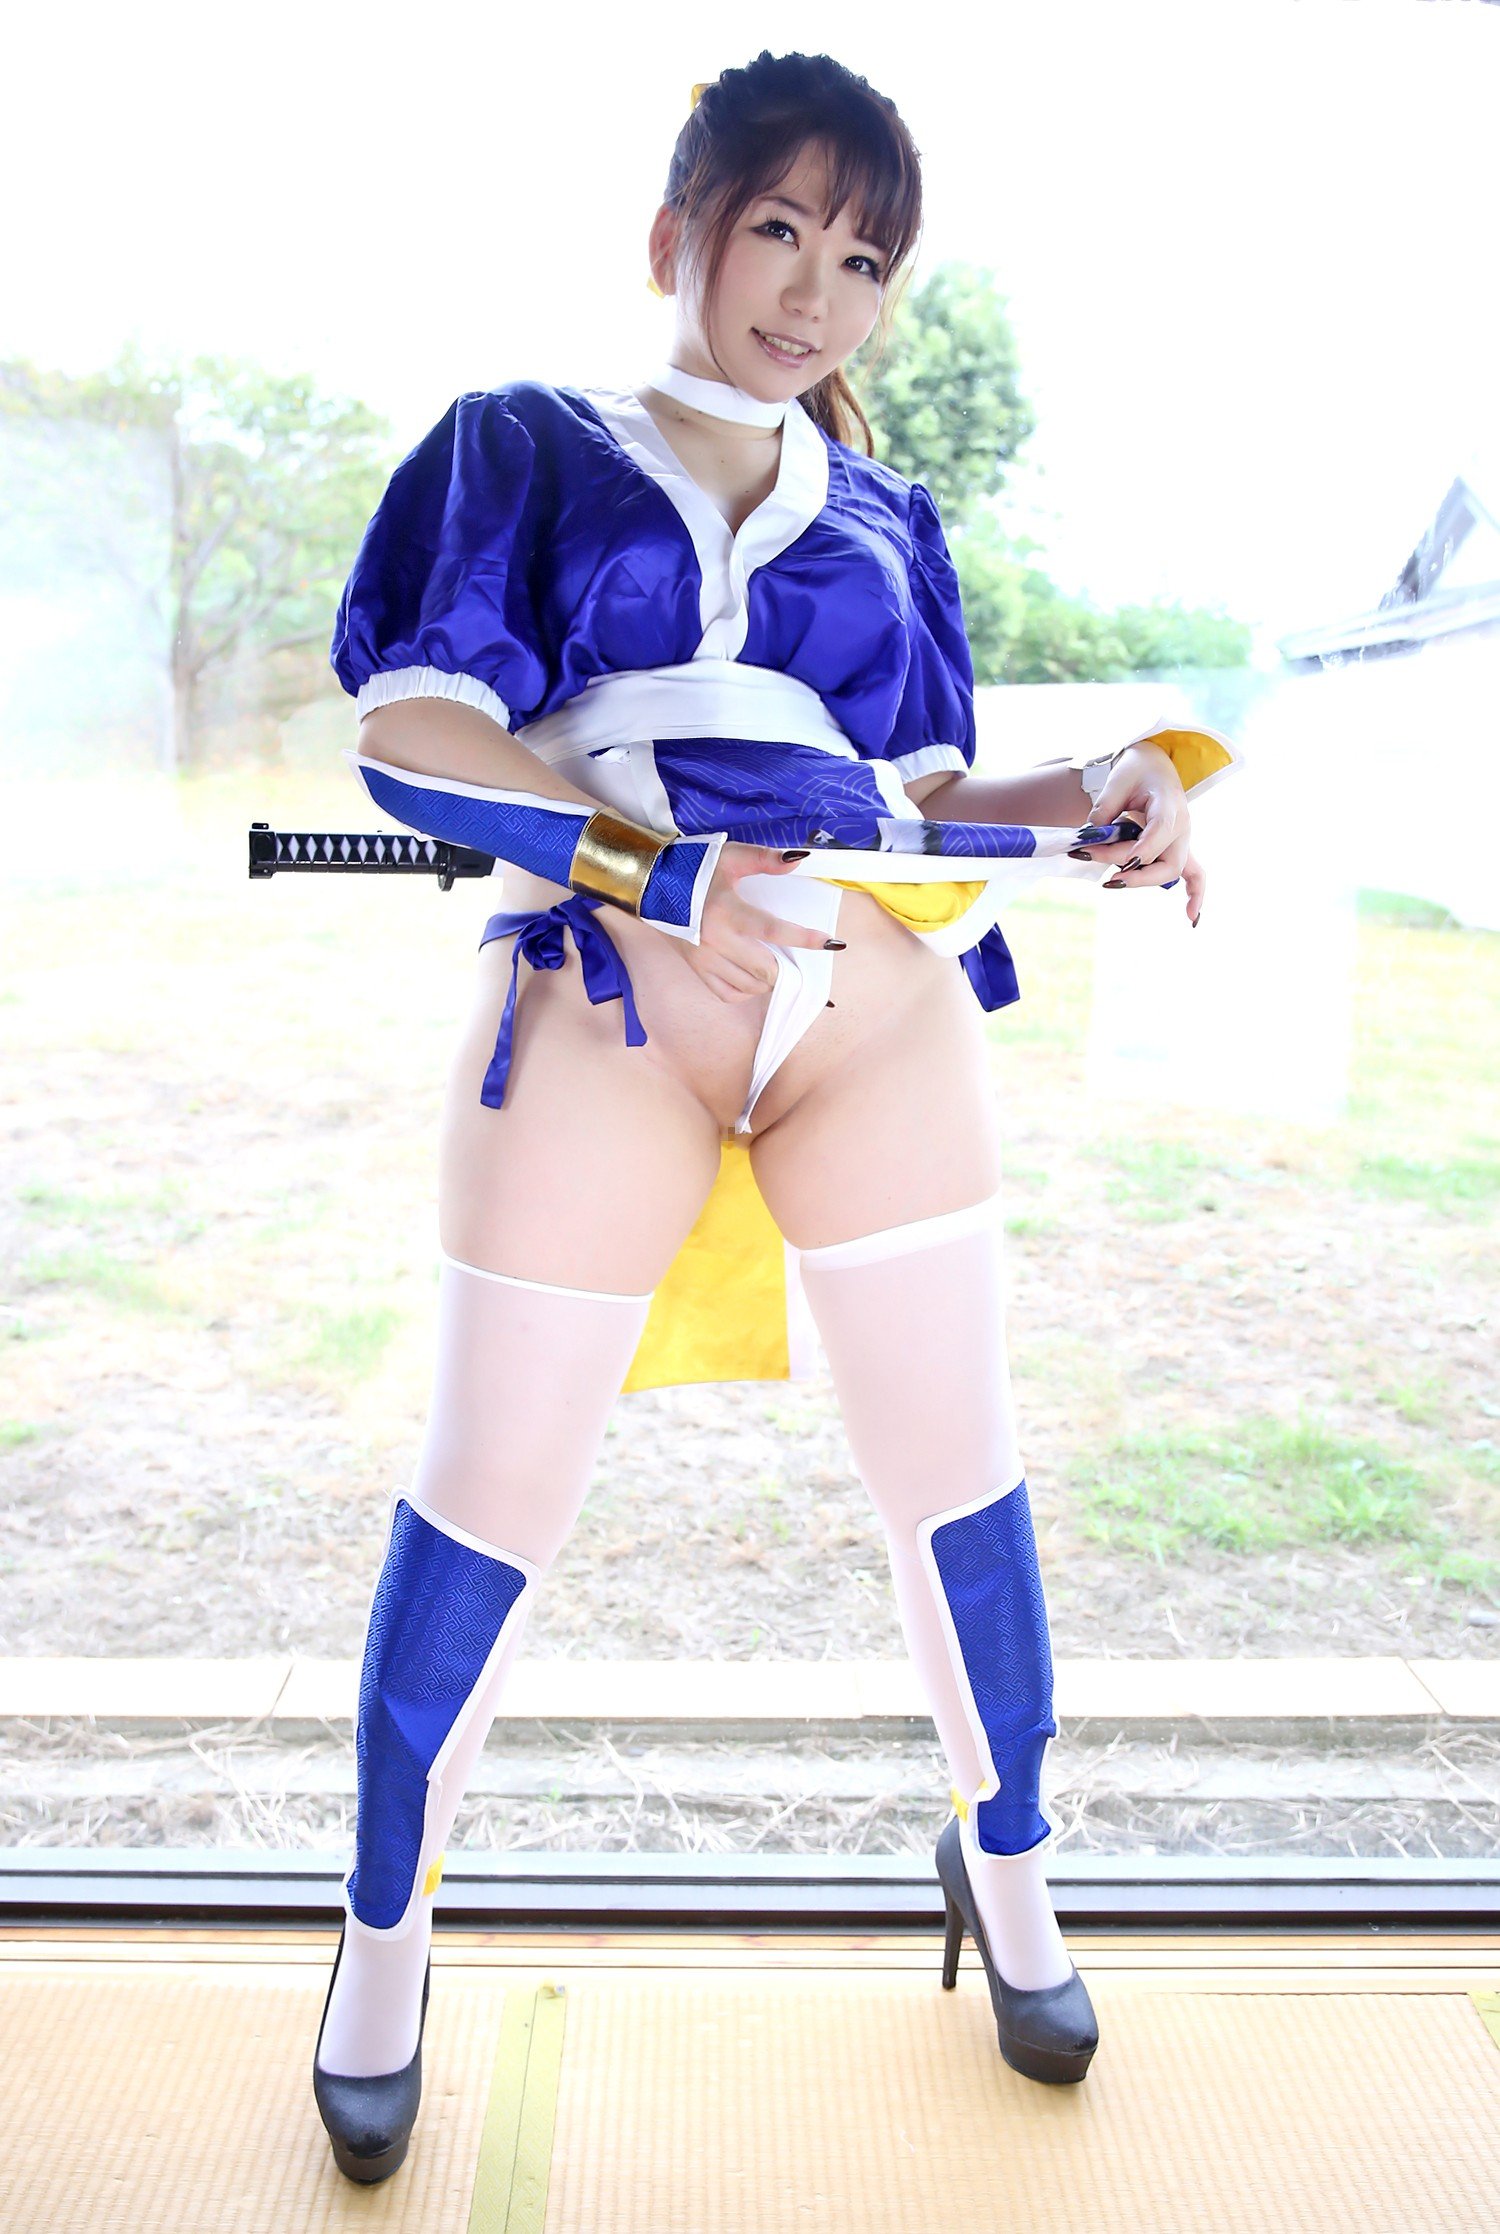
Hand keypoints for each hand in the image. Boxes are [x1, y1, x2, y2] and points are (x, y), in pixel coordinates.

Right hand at [681, 842, 840, 1002]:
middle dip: (786, 967)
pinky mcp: (696, 968)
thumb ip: (765, 859)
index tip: (832, 943)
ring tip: (774, 964)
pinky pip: (727, 993)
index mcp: (727, 912)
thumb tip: (799, 859)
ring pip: (749, 986)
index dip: (805, 938)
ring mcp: (705, 959)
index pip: (774, 930)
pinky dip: (745, 990)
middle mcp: (716, 941)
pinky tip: (752, 976)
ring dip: (768, 979)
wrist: (650, 884)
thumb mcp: (730, 857)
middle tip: (794, 958)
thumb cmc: (692, 868)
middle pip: (764, 970)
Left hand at [1082, 743, 1202, 923]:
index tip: (1125, 863)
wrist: (1153, 764)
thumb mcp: (1117, 780)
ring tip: (1108, 882)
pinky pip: (1195, 875)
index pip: (1161, 830)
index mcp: (1170, 804)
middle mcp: (1181, 825)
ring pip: (1170, 871)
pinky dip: (1195, 896)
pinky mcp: (1177, 849)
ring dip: (1140, 880)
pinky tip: (1192, 919)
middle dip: (1136, 873)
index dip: (1144, 849)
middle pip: (1168, 862)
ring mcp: (1181, 840)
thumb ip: (1104, 808)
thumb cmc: (1135, 770)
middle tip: (1106, 878)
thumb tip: (1091, 836)